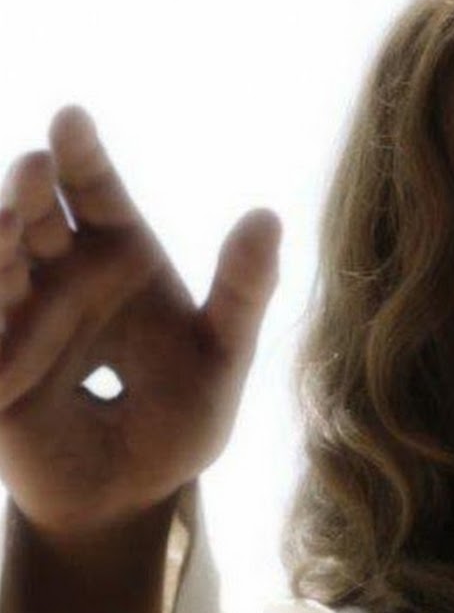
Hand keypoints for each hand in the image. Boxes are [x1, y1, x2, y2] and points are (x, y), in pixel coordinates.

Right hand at [0, 107, 280, 537]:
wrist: (139, 495)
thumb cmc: (184, 420)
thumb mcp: (223, 354)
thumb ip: (243, 291)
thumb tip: (268, 215)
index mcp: (122, 263)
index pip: (97, 197)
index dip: (83, 159)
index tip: (72, 117)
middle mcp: (65, 281)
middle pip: (39, 221)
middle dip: (32, 192)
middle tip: (38, 164)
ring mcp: (21, 322)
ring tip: (12, 219)